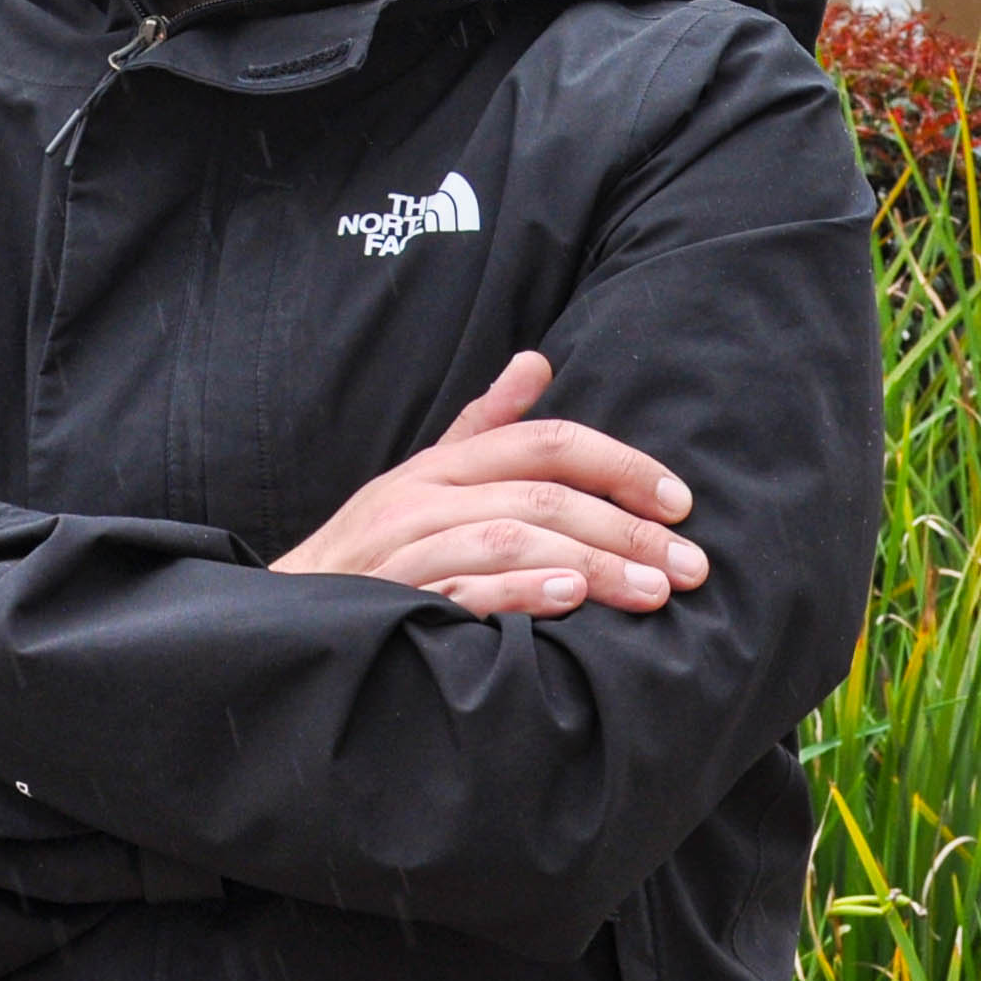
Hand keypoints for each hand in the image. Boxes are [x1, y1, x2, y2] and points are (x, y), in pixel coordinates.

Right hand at [269, 352, 706, 616]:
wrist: (289, 618)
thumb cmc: (369, 552)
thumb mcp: (422, 480)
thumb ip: (483, 427)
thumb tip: (537, 361)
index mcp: (439, 466)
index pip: (542, 442)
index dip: (618, 464)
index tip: (679, 501)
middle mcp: (420, 497)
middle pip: (540, 494)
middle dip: (626, 528)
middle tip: (691, 567)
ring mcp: (404, 547)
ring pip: (511, 537)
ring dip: (592, 563)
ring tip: (653, 593)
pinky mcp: (393, 600)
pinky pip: (463, 589)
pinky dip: (520, 593)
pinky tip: (571, 602)